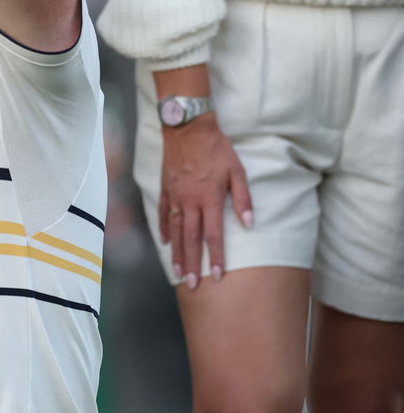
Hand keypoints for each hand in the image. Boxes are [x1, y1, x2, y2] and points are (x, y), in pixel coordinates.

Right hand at [158, 114, 253, 287]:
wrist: (187, 129)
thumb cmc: (217, 149)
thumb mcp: (237, 171)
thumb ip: (243, 199)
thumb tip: (248, 223)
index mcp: (210, 199)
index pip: (213, 235)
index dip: (215, 256)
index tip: (217, 275)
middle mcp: (190, 202)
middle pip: (191, 239)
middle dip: (193, 264)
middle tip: (193, 284)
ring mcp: (175, 196)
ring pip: (176, 231)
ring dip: (178, 254)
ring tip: (179, 272)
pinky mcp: (166, 189)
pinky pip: (164, 214)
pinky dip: (165, 230)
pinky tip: (167, 243)